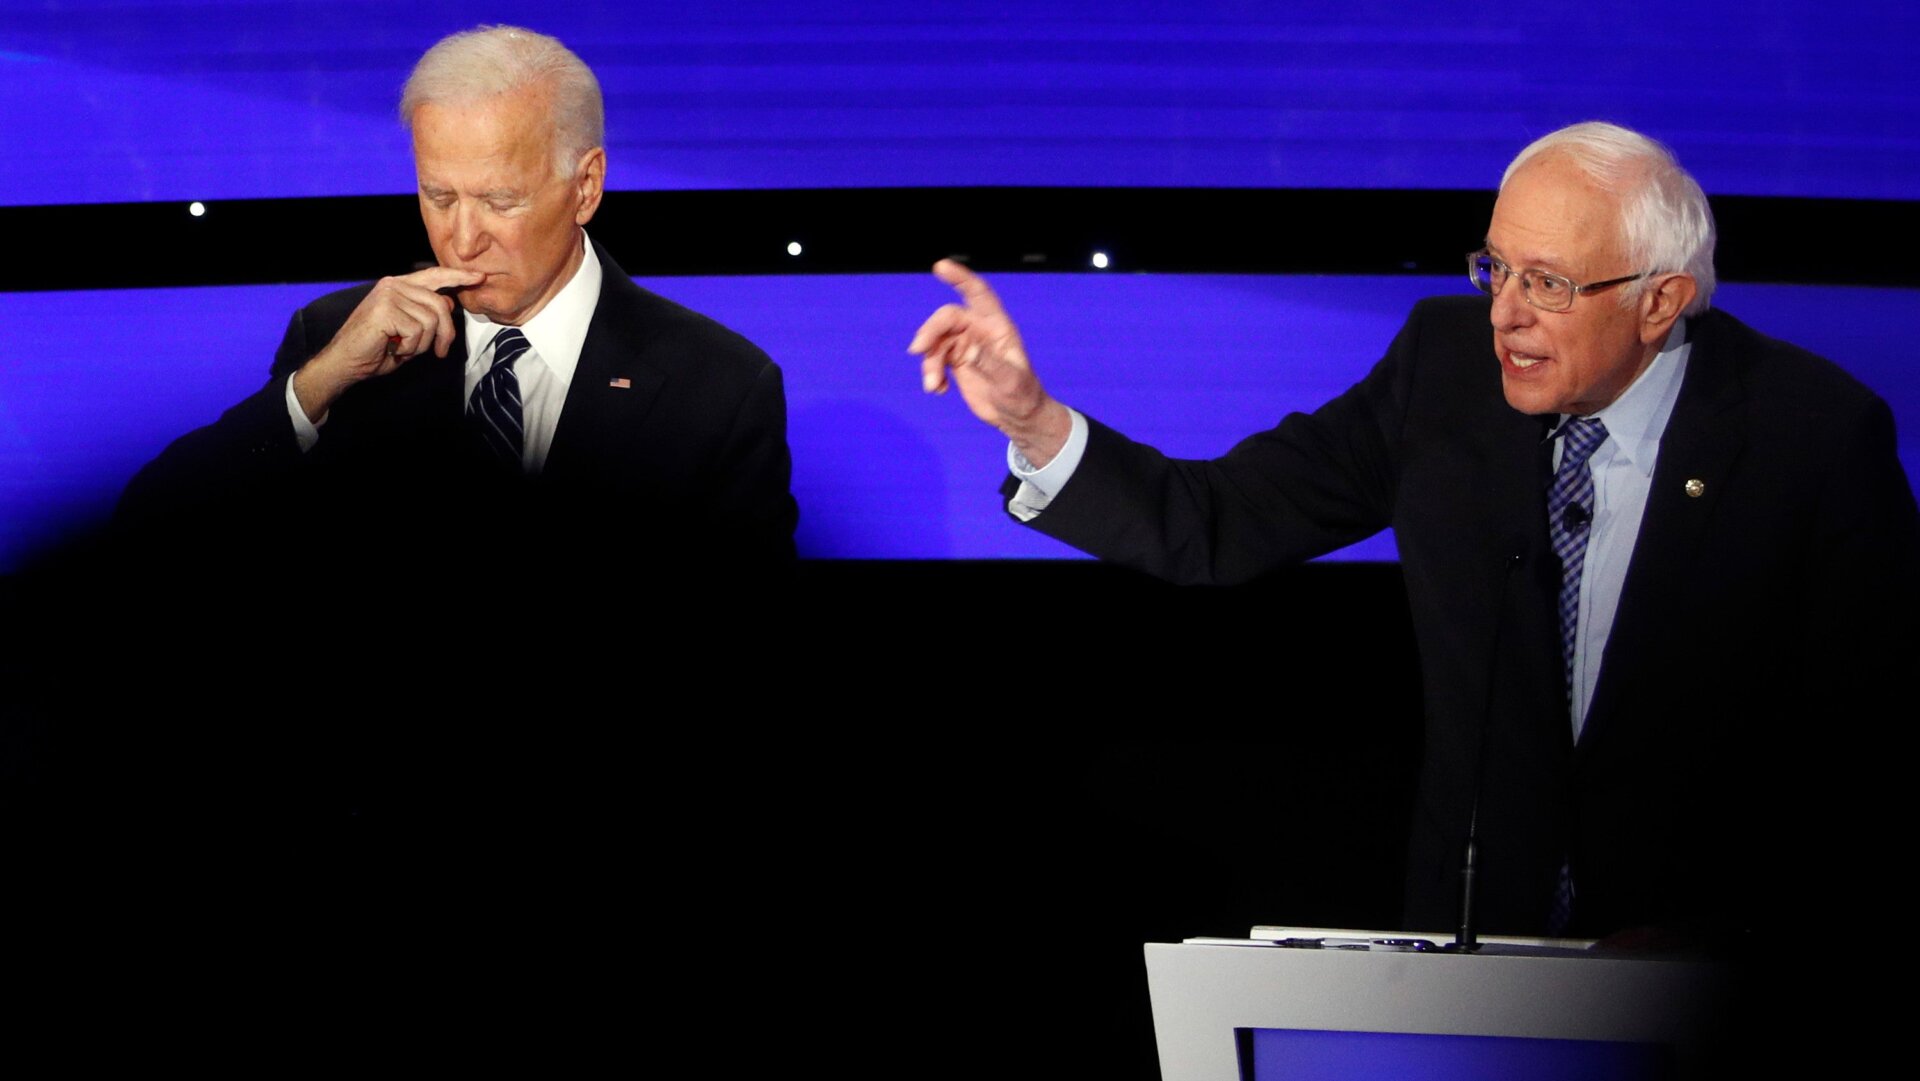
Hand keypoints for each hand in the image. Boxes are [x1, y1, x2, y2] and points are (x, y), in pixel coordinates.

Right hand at [292, 265, 484, 421]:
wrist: (345, 361)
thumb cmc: (376, 348)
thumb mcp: (409, 330)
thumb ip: (426, 313)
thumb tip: (448, 299)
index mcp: (398, 285)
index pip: (434, 276)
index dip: (458, 276)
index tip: (479, 277)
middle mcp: (393, 285)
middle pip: (440, 305)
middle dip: (445, 333)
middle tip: (439, 351)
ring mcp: (388, 295)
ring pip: (431, 321)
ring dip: (421, 344)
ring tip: (402, 347)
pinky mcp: (385, 309)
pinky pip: (417, 331)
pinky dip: (409, 347)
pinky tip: (393, 348)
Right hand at [908, 260, 1071, 465]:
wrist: (1017, 416)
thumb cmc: (1022, 395)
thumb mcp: (1010, 381)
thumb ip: (990, 364)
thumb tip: (968, 349)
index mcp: (997, 326)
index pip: (978, 294)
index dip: (960, 278)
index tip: (941, 266)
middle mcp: (979, 331)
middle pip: (947, 319)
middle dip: (930, 331)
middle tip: (918, 350)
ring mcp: (966, 345)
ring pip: (937, 342)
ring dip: (929, 362)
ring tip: (933, 386)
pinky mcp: (956, 361)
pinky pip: (934, 359)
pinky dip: (931, 374)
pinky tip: (938, 390)